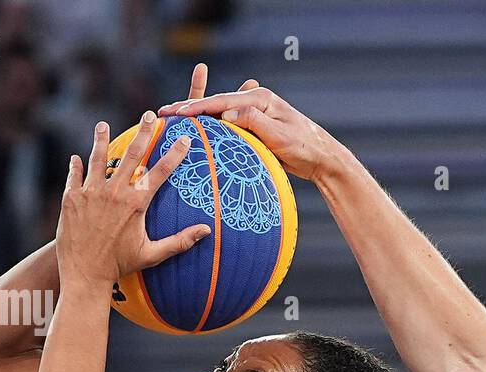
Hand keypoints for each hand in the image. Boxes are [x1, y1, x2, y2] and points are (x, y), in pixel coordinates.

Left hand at [56, 113, 208, 286]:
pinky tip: (77, 158)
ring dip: (101, 139)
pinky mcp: (71, 198)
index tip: (184, 139)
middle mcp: (113, 193)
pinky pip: (75, 175)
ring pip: (98, 158)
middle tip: (149, 116)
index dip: (174, 154)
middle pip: (131, 155)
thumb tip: (207, 231)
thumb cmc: (120, 265)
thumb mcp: (152, 254)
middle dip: (143, 133)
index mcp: (136, 204)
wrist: (84, 274)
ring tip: (103, 125)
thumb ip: (180, 241)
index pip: (160, 172)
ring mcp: (90, 193)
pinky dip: (77, 166)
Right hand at [158, 80, 342, 181]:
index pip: (222, 103)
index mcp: (260, 99)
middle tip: (163, 113)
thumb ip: (253, 122)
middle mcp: (256, 102)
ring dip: (197, 117)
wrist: (322, 159)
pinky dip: (211, 126)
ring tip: (173, 118)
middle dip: (189, 108)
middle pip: (216, 104)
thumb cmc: (304, 147)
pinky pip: (228, 125)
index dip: (197, 108)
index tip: (176, 113)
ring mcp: (256, 114)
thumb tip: (226, 114)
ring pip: (220, 114)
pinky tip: (197, 129)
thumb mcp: (279, 135)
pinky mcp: (256, 128)